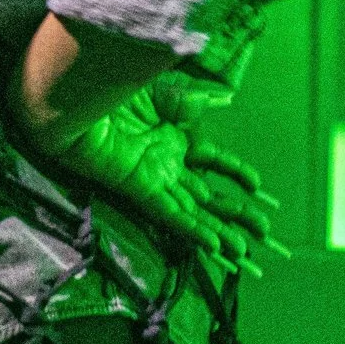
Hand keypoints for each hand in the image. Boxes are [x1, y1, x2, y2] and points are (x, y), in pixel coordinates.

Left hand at [38, 86, 280, 275]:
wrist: (80, 100)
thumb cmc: (115, 92)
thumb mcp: (165, 91)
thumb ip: (195, 100)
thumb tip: (228, 96)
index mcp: (176, 137)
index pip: (215, 161)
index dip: (236, 173)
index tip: (257, 186)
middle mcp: (169, 162)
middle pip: (211, 195)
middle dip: (238, 213)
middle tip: (264, 231)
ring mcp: (156, 179)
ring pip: (195, 211)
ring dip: (220, 231)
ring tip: (244, 252)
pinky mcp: (140, 189)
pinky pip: (171, 214)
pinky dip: (192, 229)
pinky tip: (213, 244)